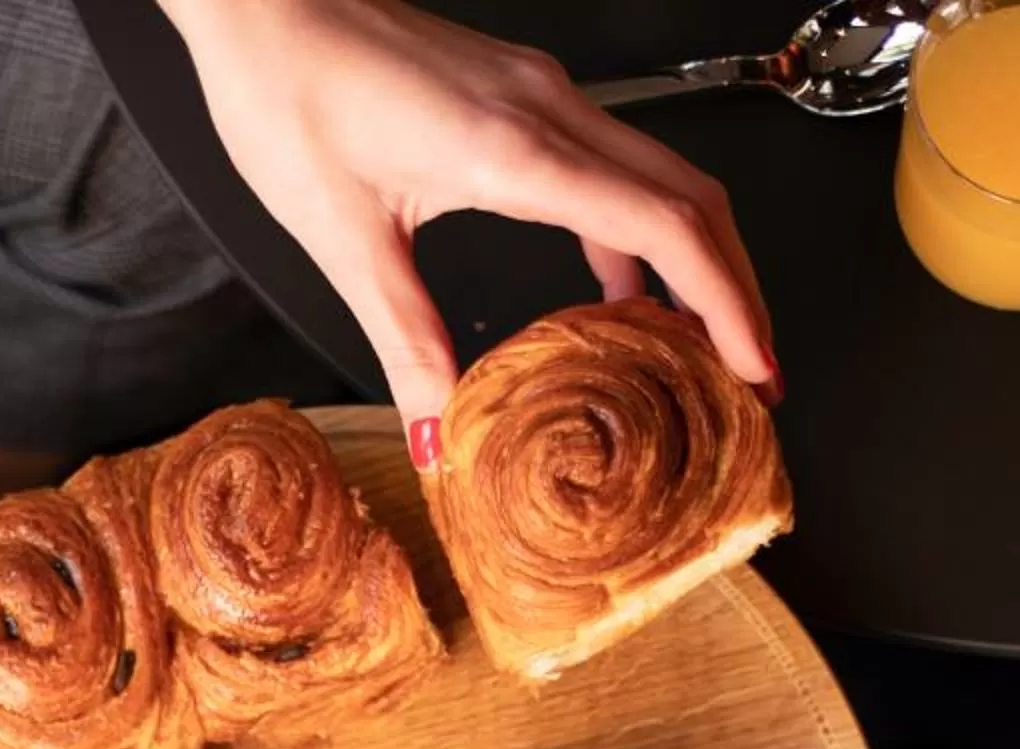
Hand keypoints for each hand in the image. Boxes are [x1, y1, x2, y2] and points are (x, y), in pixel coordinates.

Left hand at [160, 0, 775, 438]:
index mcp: (517, 149)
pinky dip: (638, 234)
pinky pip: (611, 167)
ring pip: (662, 178)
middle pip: (691, 199)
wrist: (264, 4)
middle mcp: (549, 111)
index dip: (724, 303)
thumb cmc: (292, 94)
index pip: (665, 228)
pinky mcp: (520, 96)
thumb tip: (440, 435)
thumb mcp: (344, 240)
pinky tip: (618, 292)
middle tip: (754, 374)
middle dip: (734, 292)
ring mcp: (542, 96)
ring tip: (701, 345)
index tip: (756, 367)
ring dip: (696, 261)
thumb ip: (404, 342)